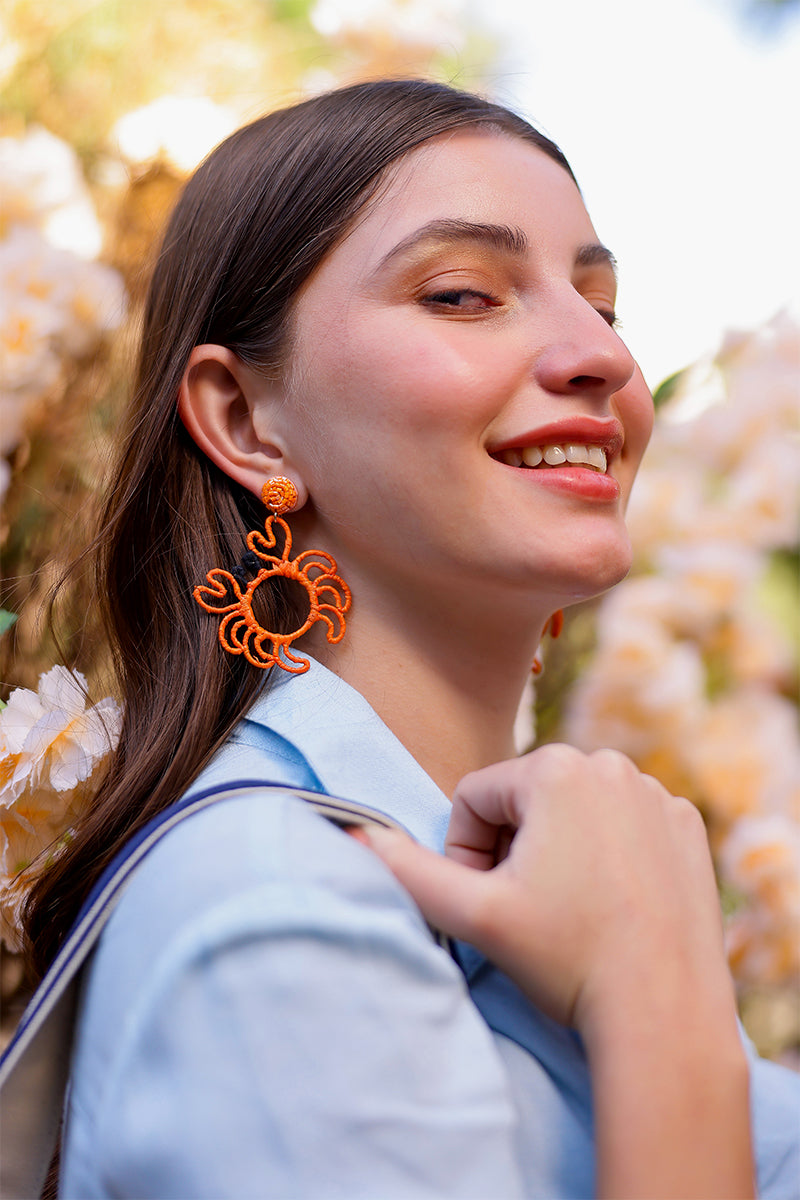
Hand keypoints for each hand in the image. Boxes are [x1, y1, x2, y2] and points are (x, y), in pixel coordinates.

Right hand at [360, 744, 730, 1031]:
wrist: (663, 1012)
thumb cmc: (566, 959)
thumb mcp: (474, 914)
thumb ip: (409, 870)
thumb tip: (355, 836)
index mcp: (554, 768)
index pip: (474, 798)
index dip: (465, 853)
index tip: (488, 903)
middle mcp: (610, 764)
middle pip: (524, 801)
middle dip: (513, 850)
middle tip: (528, 912)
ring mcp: (655, 794)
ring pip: (573, 811)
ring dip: (558, 851)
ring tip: (571, 911)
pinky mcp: (686, 826)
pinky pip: (624, 825)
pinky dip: (609, 857)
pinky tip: (614, 905)